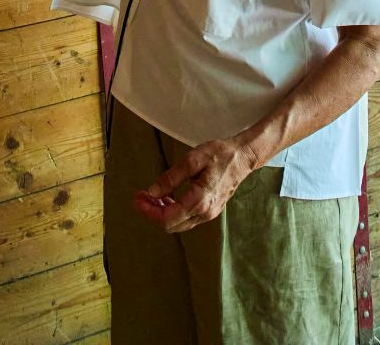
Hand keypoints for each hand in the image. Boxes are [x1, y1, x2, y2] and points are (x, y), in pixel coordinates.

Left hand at [133, 137, 259, 232]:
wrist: (243, 157)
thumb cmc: (218, 154)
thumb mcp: (192, 159)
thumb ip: (171, 177)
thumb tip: (152, 192)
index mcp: (199, 201)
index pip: (167, 218)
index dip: (148, 211)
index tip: (137, 198)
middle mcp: (204, 213)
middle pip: (171, 225)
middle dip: (152, 212)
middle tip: (141, 195)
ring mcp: (209, 214)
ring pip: (179, 223)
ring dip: (162, 212)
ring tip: (151, 195)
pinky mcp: (211, 211)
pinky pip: (187, 218)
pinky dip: (173, 211)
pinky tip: (167, 197)